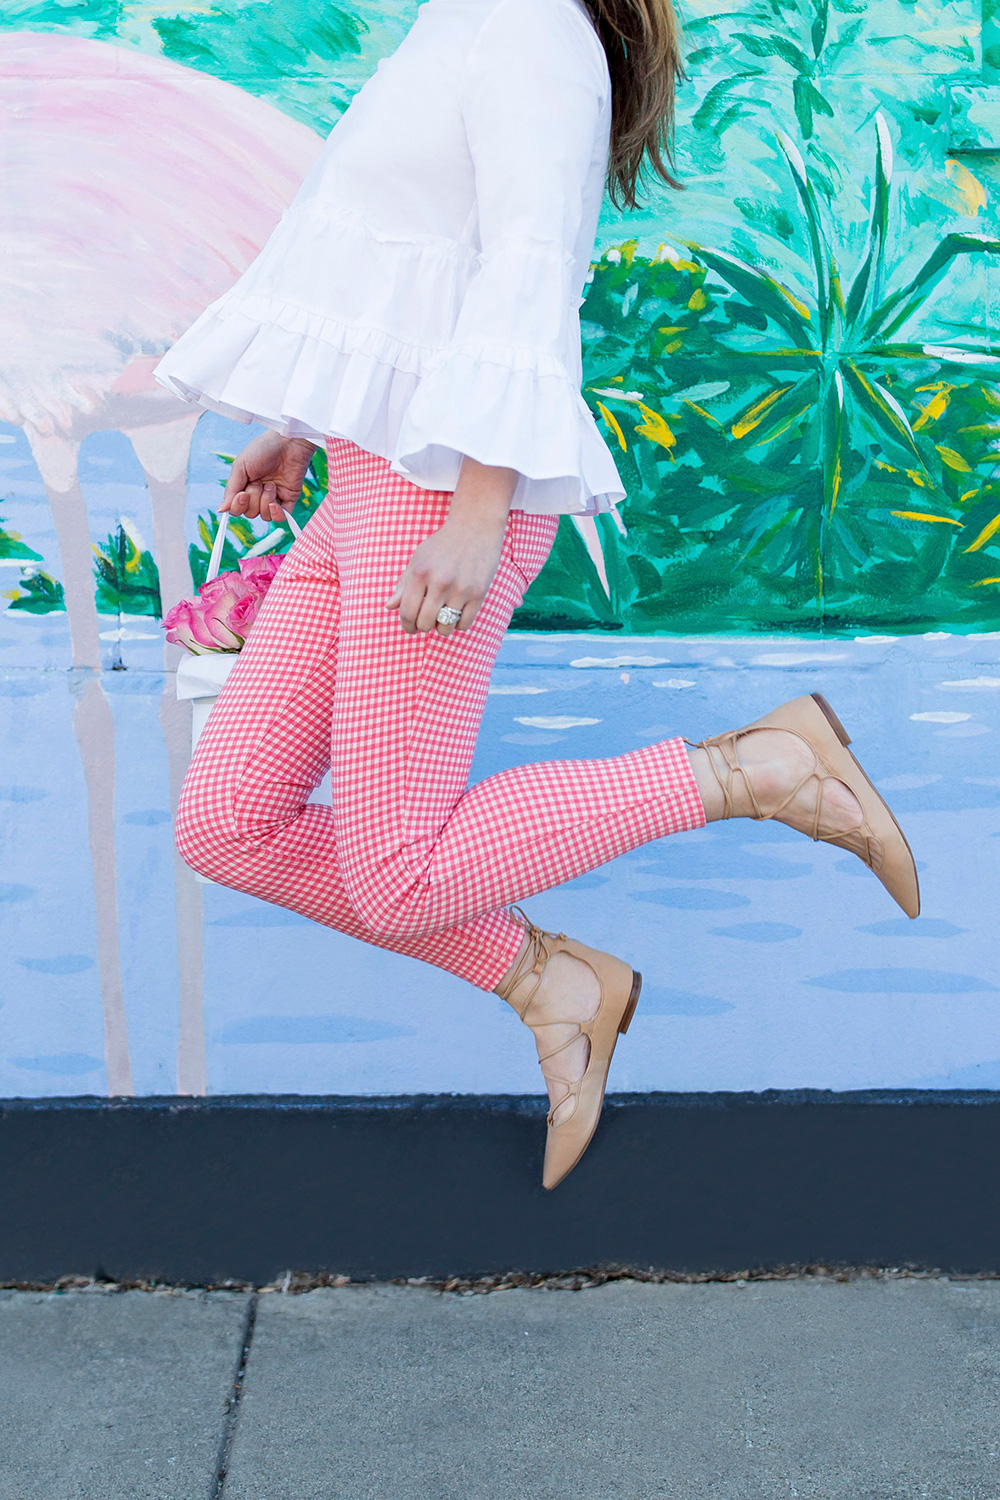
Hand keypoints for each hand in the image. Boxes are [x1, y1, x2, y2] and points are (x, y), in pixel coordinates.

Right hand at [221, 433, 316, 522]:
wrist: (288, 442)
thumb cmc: (263, 449)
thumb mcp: (241, 466)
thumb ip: (231, 489)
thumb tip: (221, 510)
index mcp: (244, 487)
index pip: (236, 508)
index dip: (238, 506)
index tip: (243, 494)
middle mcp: (258, 495)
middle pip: (250, 513)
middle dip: (253, 499)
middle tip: (259, 482)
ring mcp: (273, 498)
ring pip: (264, 516)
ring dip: (265, 501)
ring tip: (272, 484)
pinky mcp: (288, 500)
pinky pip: (280, 518)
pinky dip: (276, 513)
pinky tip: (275, 502)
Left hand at [386, 514, 505, 635]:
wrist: (475, 527)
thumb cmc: (443, 545)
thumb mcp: (419, 559)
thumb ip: (403, 584)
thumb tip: (389, 607)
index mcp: (420, 573)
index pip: (407, 612)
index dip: (407, 625)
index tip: (411, 627)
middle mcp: (439, 582)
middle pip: (424, 623)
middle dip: (423, 626)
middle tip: (426, 622)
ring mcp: (460, 589)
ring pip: (445, 627)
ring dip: (441, 628)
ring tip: (442, 618)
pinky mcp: (479, 593)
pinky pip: (464, 624)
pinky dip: (458, 624)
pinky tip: (457, 614)